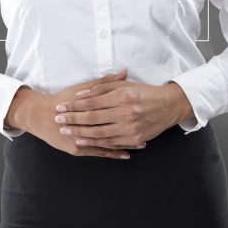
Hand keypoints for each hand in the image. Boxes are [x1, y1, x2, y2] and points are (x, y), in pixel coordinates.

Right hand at [4, 69, 136, 159]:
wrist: (40, 115)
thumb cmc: (63, 99)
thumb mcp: (83, 88)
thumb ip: (105, 82)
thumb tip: (124, 72)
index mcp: (89, 108)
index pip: (113, 111)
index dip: (129, 113)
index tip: (144, 113)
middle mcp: (86, 126)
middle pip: (113, 129)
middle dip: (130, 131)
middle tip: (147, 132)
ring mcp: (82, 140)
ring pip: (108, 143)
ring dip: (125, 144)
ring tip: (141, 144)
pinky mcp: (78, 150)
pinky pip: (100, 152)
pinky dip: (113, 153)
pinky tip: (125, 154)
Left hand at [53, 71, 194, 149]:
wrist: (169, 105)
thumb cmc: (144, 92)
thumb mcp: (125, 85)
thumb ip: (103, 87)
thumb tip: (83, 94)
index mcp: (123, 96)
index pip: (93, 102)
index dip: (75, 105)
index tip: (61, 106)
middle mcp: (127, 112)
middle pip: (93, 118)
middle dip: (73, 120)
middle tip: (58, 120)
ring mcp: (131, 127)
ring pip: (100, 133)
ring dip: (80, 133)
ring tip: (66, 132)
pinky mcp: (134, 138)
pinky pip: (111, 143)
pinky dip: (96, 143)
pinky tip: (83, 141)